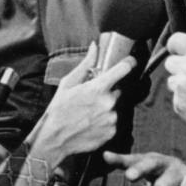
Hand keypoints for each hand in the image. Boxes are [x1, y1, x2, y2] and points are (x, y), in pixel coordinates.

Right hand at [33, 43, 135, 165]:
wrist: (55, 139)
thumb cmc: (59, 110)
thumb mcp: (67, 84)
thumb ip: (85, 64)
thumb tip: (95, 47)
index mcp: (98, 88)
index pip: (124, 69)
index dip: (129, 63)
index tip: (130, 62)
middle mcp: (108, 102)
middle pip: (117, 91)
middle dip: (107, 93)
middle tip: (90, 100)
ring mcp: (112, 118)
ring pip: (115, 107)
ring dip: (106, 108)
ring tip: (88, 114)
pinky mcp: (112, 132)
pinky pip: (113, 122)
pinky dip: (105, 122)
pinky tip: (91, 123)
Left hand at [164, 33, 185, 132]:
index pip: (175, 40)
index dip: (176, 46)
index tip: (178, 51)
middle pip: (170, 62)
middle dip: (179, 68)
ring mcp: (181, 86)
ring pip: (172, 82)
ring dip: (181, 86)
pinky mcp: (178, 104)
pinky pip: (176, 100)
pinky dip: (185, 102)